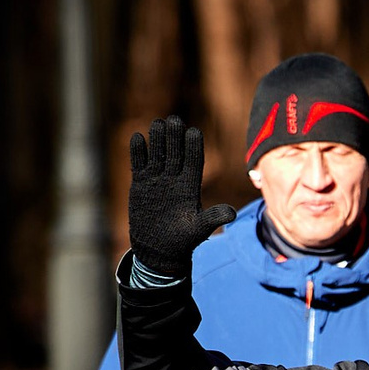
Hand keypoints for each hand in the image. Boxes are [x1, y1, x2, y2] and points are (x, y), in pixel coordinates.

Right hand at [126, 117, 236, 276]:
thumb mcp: (199, 230)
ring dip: (157, 140)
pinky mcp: (141, 184)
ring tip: (157, 123)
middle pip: (175, 153)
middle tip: (174, 120)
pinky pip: (139, 164)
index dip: (193, 147)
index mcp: (190, 186)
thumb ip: (213, 218)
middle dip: (175, 137)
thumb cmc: (183, 240)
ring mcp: (157, 179)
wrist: (159, 249)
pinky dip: (137, 152)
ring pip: (158, 154)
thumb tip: (232, 213)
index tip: (194, 132)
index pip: (193, 161)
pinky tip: (137, 138)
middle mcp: (174, 178)